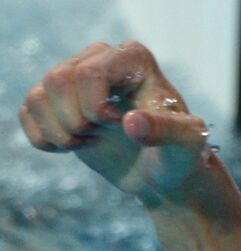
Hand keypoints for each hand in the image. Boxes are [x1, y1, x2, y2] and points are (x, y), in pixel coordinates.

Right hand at [18, 41, 210, 203]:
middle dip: (77, 121)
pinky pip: (28, 112)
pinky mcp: (59, 103)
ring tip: (92, 141)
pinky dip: (45, 139)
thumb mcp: (186, 145)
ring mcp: (75, 79)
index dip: (96, 107)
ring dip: (60, 132)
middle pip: (57, 81)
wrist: (165, 175)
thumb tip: (130, 123)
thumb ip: (166, 131)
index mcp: (133, 59)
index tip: (123, 126)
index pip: (89, 72)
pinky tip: (74, 146)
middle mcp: (100, 59)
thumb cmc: (180, 155)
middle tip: (103, 136)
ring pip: (38, 95)